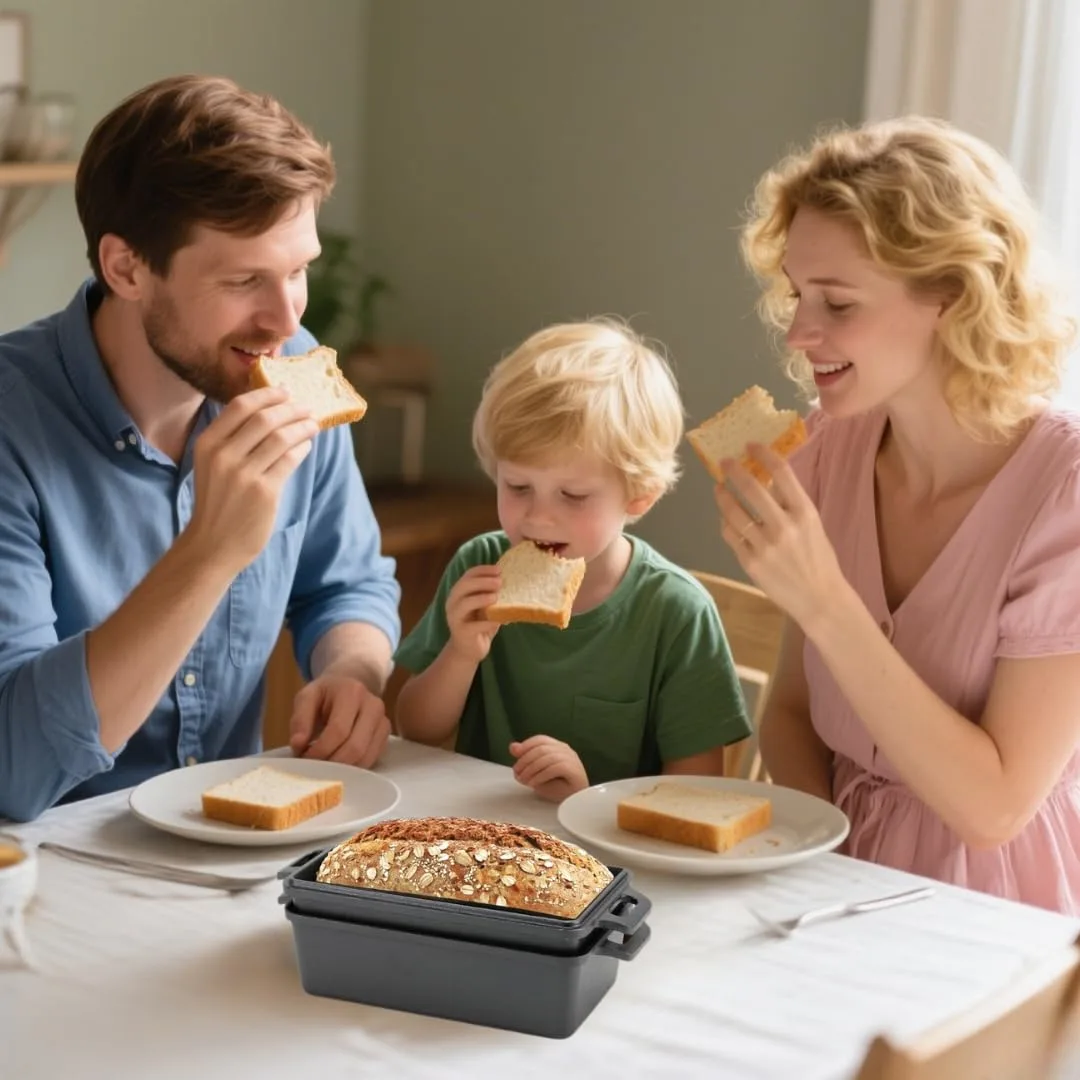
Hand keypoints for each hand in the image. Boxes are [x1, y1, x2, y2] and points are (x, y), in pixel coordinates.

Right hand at [186, 387, 317, 573]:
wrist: (213, 543)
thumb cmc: (218, 501)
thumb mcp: (213, 465)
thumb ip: (233, 440)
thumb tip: (270, 411)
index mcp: (207, 443)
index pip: (240, 406)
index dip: (267, 395)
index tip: (285, 391)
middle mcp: (223, 455)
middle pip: (265, 418)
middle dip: (291, 409)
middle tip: (306, 407)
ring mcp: (243, 474)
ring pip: (281, 437)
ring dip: (302, 426)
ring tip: (313, 424)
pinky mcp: (264, 492)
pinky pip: (290, 459)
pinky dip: (302, 448)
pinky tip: (306, 445)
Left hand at [289, 673, 389, 766]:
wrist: (349, 685)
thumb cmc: (325, 694)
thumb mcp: (306, 698)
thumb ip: (300, 719)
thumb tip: (298, 744)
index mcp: (352, 692)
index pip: (338, 730)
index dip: (320, 750)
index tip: (305, 757)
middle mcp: (373, 705)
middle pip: (355, 747)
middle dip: (332, 762)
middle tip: (315, 766)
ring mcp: (383, 721)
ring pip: (365, 756)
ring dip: (343, 768)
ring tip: (325, 764)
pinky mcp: (386, 735)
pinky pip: (371, 759)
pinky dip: (353, 767)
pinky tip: (339, 762)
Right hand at [446, 566, 501, 663]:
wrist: (468, 650)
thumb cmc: (479, 624)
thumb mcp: (484, 606)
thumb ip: (490, 594)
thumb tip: (509, 580)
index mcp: (459, 593)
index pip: (468, 575)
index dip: (483, 570)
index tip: (499, 569)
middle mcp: (453, 603)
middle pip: (464, 586)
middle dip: (482, 581)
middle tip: (500, 582)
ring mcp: (455, 618)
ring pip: (464, 604)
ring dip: (481, 598)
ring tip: (496, 597)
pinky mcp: (461, 633)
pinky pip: (473, 626)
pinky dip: (487, 622)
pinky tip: (499, 620)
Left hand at [509, 736, 588, 802]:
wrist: (576, 804)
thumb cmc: (558, 788)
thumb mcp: (536, 773)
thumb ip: (526, 760)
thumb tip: (513, 747)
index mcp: (558, 747)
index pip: (541, 740)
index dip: (526, 745)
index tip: (515, 756)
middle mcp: (566, 750)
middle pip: (542, 748)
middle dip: (526, 759)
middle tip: (517, 773)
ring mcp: (572, 759)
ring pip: (547, 757)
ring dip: (531, 769)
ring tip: (524, 781)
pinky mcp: (574, 770)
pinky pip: (554, 768)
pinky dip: (540, 775)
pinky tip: (533, 784)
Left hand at [714, 443, 845, 632]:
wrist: (819, 599)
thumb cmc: (818, 559)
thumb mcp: (812, 525)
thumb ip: (790, 504)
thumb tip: (766, 478)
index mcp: (804, 513)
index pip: (782, 473)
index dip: (764, 454)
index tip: (751, 445)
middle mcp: (784, 527)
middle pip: (752, 488)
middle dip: (734, 470)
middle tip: (725, 461)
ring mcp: (765, 546)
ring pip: (734, 512)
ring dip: (723, 496)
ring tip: (719, 488)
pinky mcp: (751, 563)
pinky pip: (730, 535)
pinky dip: (726, 523)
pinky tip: (726, 518)